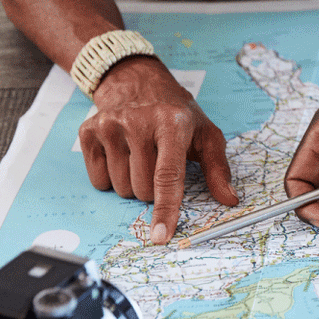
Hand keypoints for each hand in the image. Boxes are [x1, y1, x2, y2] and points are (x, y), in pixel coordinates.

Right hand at [78, 56, 237, 244]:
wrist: (138, 82)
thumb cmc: (177, 114)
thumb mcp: (205, 134)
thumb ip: (218, 168)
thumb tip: (229, 199)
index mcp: (172, 123)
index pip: (168, 176)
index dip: (165, 209)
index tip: (161, 236)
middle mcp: (138, 122)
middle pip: (143, 190)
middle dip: (153, 189)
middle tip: (158, 163)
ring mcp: (110, 126)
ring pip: (121, 188)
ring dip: (132, 183)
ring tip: (141, 155)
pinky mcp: (88, 132)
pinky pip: (98, 181)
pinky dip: (110, 177)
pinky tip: (121, 154)